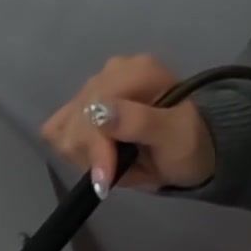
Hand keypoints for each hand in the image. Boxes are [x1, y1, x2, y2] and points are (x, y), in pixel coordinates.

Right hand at [38, 53, 215, 197]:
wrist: (192, 151)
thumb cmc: (188, 145)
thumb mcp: (175, 137)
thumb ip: (140, 123)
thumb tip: (100, 113)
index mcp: (138, 71)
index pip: (97, 105)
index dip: (97, 146)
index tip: (106, 180)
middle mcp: (111, 71)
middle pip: (76, 116)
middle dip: (91, 153)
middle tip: (113, 176)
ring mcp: (95, 87)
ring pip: (62, 125)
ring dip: (83, 153)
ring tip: (111, 163)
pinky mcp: (82, 104)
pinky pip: (58, 127)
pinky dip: (73, 148)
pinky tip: (96, 155)